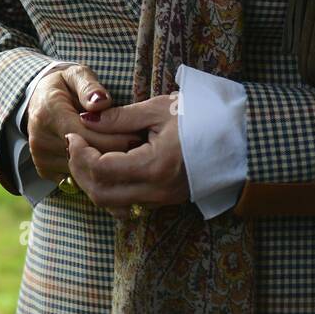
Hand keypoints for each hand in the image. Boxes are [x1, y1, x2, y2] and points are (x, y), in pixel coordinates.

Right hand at [26, 64, 143, 184]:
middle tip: (141, 149)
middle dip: (117, 153)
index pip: (89, 135)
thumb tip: (101, 102)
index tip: (139, 135)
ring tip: (129, 156)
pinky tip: (109, 164)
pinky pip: (77, 179)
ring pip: (84, 172)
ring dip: (108, 166)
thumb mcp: (76, 75)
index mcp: (49, 114)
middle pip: (88, 156)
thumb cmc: (63, 85)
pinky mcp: (44, 171)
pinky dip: (95, 174)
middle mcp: (41, 140)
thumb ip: (89, 87)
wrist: (37, 99)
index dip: (117, 137)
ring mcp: (41, 158)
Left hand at [66, 92, 189, 219]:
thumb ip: (119, 117)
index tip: (75, 135)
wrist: (239, 138)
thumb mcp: (159, 110)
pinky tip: (108, 166)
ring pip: (111, 204)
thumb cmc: (201, 117)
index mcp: (154, 166)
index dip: (80, 154)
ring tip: (88, 155)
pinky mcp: (165, 200)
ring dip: (92, 183)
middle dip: (80, 171)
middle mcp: (156, 191)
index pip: (101, 170)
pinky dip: (109, 188)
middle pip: (100, 194)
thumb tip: (86, 119)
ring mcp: (162, 199)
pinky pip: (127, 202)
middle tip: (76, 146)